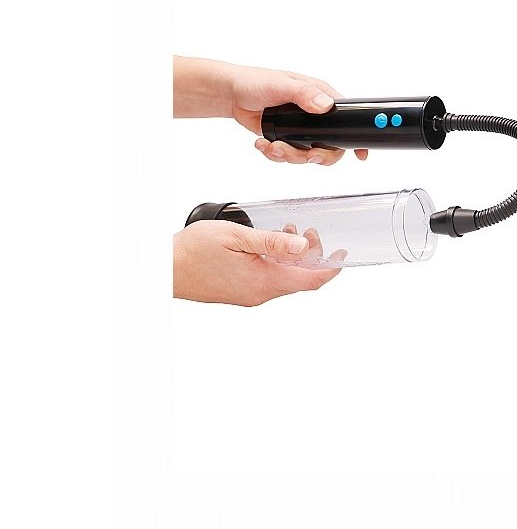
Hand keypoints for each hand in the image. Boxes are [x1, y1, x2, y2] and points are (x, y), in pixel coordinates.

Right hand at [174, 220, 342, 306]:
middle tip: (311, 232)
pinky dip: (275, 262)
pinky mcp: (239, 293)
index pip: (310, 281)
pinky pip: (267, 279)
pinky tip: (267, 245)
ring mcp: (249, 296)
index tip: (343, 255)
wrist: (161, 270)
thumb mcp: (237, 237)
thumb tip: (303, 245)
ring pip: (282, 278)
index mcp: (264, 282)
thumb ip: (273, 242)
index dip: (330, 268)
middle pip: (298, 278)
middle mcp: (259, 294)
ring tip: (289, 232)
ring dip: (291, 257)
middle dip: (311, 255)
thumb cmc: (192, 252)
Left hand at [231, 66, 368, 164]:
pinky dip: (275, 155)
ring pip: (307, 155)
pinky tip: (264, 144)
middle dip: (316, 155)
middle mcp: (314, 115)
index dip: (353, 138)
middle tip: (305, 155)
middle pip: (330, 146)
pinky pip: (289, 156)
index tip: (359, 154)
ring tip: (273, 146)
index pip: (346, 119)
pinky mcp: (286, 138)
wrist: (232, 94)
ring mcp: (300, 129)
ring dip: (290, 156)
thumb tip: (325, 105)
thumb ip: (304, 94)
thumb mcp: (282, 85)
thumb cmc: (255, 82)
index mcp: (320, 97)